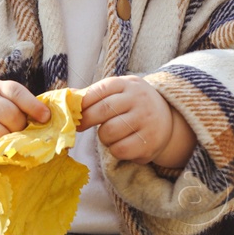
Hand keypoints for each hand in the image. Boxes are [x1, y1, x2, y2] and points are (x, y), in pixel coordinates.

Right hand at [0, 79, 50, 152]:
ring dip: (11, 142)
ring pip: (1, 135)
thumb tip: (46, 121)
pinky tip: (1, 152)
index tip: (46, 118)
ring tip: (11, 142)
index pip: (16, 93)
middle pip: (11, 116)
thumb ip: (23, 105)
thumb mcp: (4, 98)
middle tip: (23, 133)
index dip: (33, 106)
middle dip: (22, 128)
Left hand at [80, 75, 194, 167]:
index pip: (99, 91)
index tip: (73, 112)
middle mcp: (139, 100)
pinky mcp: (149, 143)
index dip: (82, 103)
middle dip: (86, 121)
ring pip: (109, 133)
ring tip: (111, 134)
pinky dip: (115, 150)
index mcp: (128, 84)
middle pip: (103, 111)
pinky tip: (122, 144)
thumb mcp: (118, 91)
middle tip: (79, 126)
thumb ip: (94, 94)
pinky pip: (119, 150)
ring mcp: (146, 121)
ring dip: (103, 137)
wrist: (167, 118)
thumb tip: (67, 96)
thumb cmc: (132, 104)